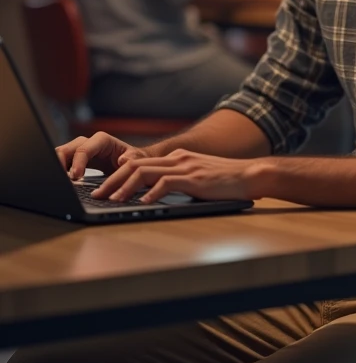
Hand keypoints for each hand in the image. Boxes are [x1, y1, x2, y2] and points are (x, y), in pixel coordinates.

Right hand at [56, 132, 147, 180]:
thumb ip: (132, 158)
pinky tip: (61, 184)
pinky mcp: (76, 161)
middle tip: (63, 182)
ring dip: (57, 168)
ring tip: (60, 184)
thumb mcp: (136, 158)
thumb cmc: (133, 160)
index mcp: (102, 140)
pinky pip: (62, 164)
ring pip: (60, 155)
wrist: (132, 164)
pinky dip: (59, 173)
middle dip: (60, 164)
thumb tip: (123, 160)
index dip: (78, 162)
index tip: (76, 176)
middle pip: (66, 149)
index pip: (84, 149)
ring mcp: (80, 152)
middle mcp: (88, 143)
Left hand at [90, 149, 266, 203]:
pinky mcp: (194, 178)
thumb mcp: (197, 179)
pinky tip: (142, 204)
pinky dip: (151, 193)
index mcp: (177, 158)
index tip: (104, 188)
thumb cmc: (226, 182)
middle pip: (136, 165)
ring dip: (126, 187)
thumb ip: (177, 182)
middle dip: (113, 180)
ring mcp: (185, 166)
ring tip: (113, 200)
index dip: (118, 175)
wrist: (251, 175)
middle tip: (97, 194)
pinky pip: (166, 183)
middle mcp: (178, 159)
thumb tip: (153, 196)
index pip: (139, 163)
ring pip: (145, 172)